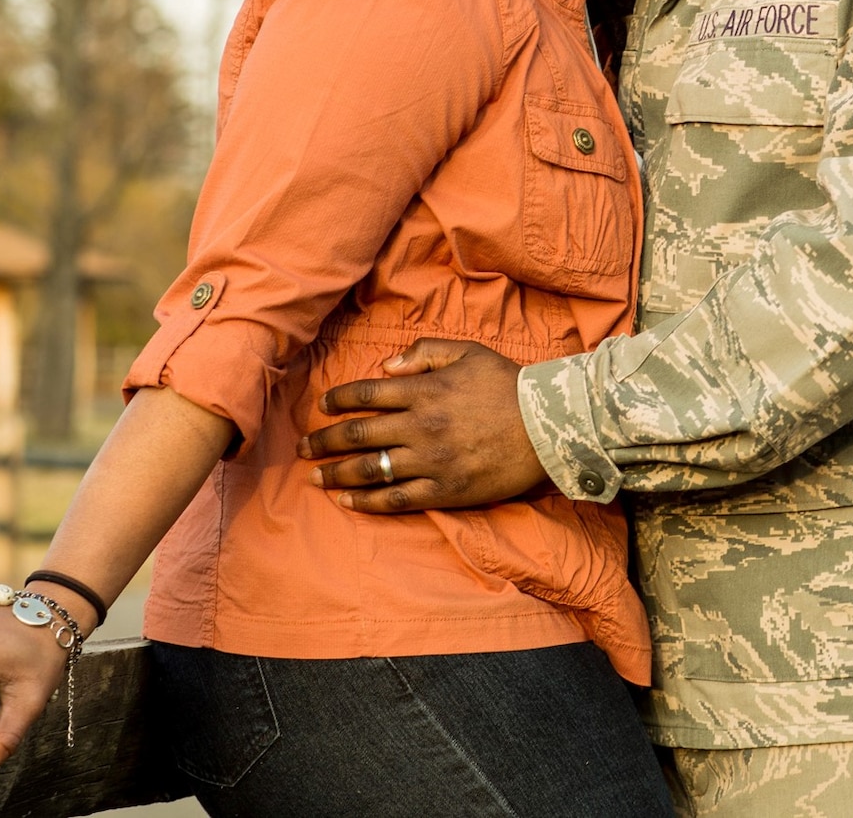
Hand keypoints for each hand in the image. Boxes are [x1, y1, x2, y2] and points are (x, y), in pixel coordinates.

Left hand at [299, 339, 548, 509]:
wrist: (549, 425)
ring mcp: (431, 462)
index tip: (323, 406)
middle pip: (357, 434)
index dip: (337, 400)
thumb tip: (385, 367)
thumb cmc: (508, 385)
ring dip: (335, 473)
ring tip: (314, 477)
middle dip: (323, 441)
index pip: (365, 394)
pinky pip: (395, 500)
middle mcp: (420, 426)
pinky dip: (366, 501)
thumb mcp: (468, 352)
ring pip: (370, 469)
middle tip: (303, 447)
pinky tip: (347, 501)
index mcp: (424, 390)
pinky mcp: (444, 491)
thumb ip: (424, 354)